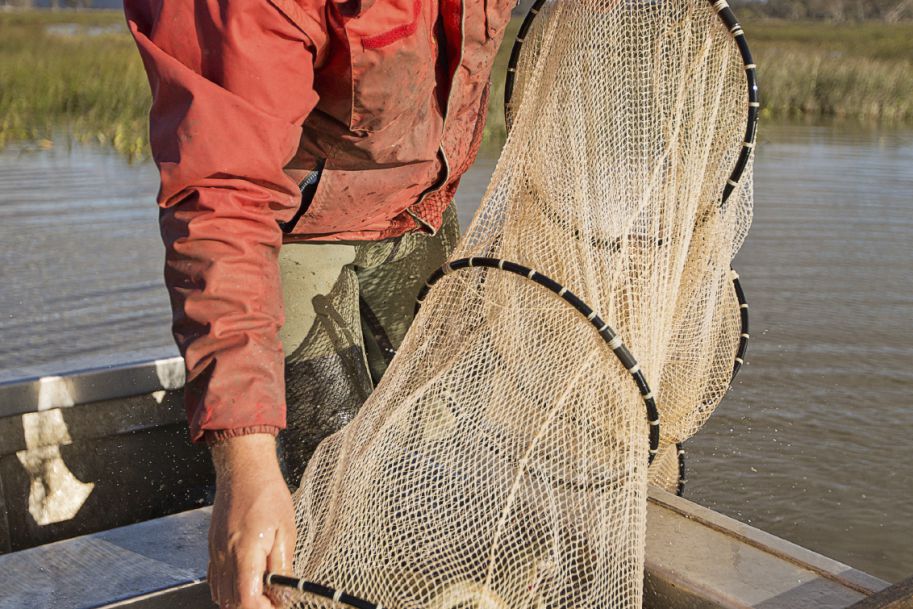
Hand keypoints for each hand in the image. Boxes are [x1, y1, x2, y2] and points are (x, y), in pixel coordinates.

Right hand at [208, 434, 295, 608]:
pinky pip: (215, 580)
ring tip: (264, 591)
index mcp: (245, 553)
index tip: (279, 606)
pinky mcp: (212, 548)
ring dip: (241, 600)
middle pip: (231, 603)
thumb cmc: (268, 495)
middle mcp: (224, 557)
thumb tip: (284, 595)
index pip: (246, 601)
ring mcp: (215, 553)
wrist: (243, 471)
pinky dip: (228, 590)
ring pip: (221, 594)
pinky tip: (247, 581)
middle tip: (274, 599)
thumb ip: (282, 567)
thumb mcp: (286, 531)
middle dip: (253, 607)